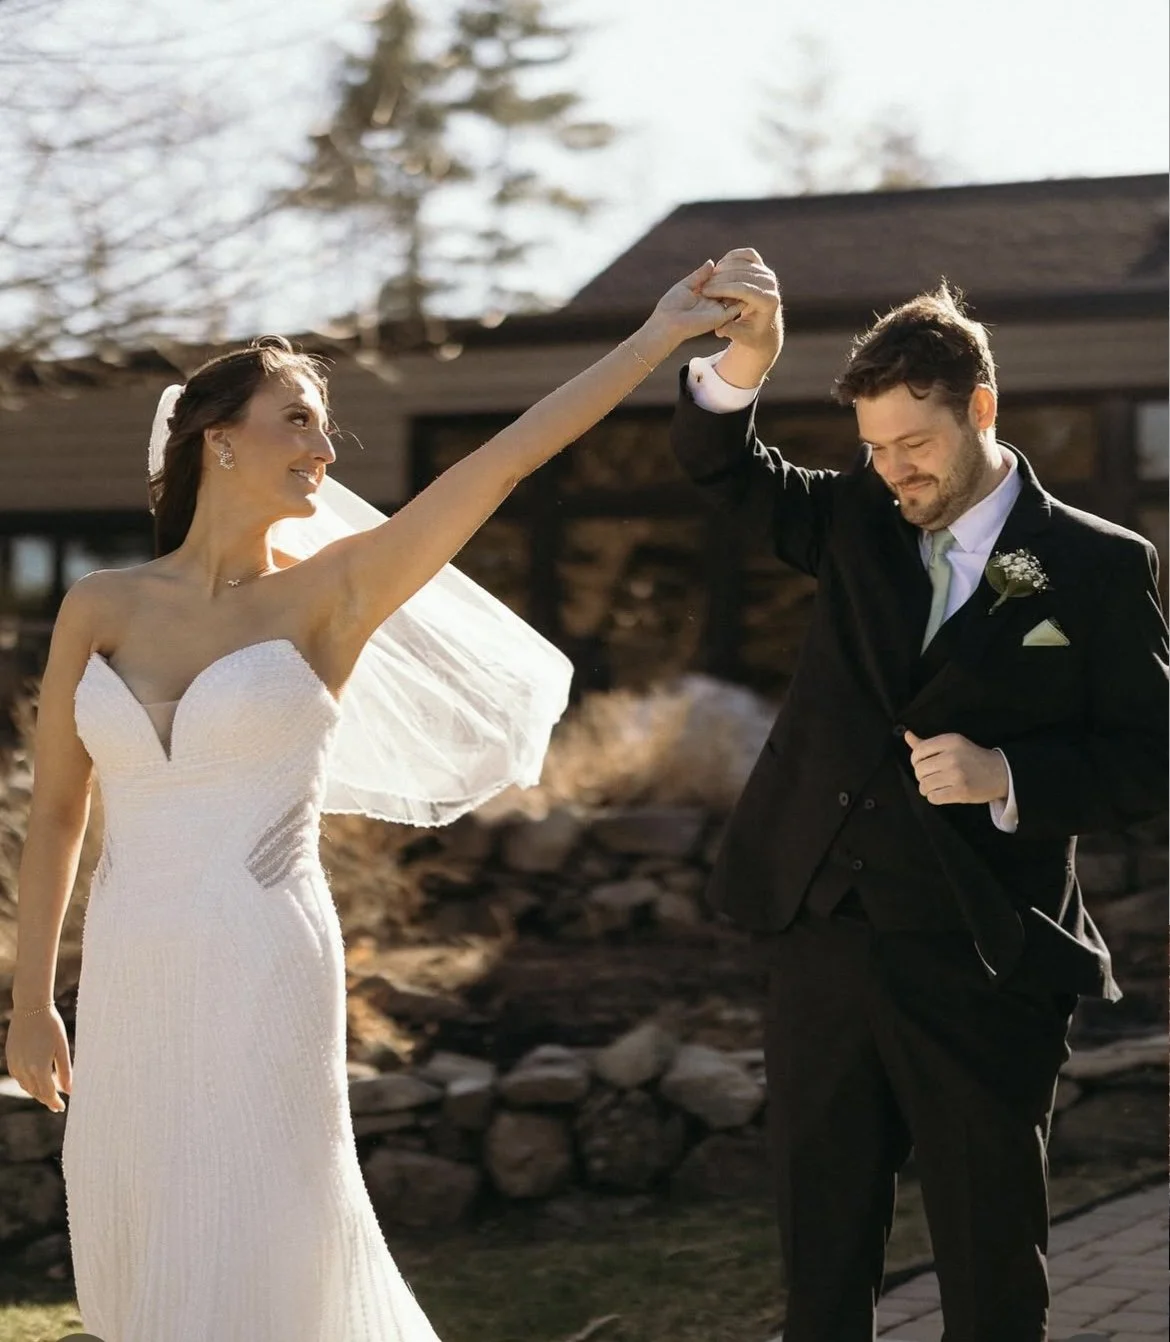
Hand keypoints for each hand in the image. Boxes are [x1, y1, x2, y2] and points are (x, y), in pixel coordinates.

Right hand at [4, 1007, 70, 1111]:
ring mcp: (15, 1064)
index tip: (61, 1108)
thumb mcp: (62, 1048)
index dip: (54, 1102)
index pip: (47, 1093)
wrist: (31, 1009)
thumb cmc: (51, 1026)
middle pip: (36, 1092)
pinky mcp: (11, 1058)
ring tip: (48, 1095)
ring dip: (37, 1092)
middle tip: (57, 1105)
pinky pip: (19, 1077)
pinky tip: (36, 1081)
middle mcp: (24, 1069)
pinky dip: (28, 1083)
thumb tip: (70, 1091)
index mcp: (39, 1068)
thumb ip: (66, 1071)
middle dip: (47, 1100)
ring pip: (26, 1086)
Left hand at [641, 260, 744, 356]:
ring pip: (737, 295)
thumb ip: (700, 275)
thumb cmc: (671, 305)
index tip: (729, 260)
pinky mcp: (722, 317)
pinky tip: (742, 283)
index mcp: (705, 294)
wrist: (668, 322)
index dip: (726, 270)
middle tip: (735, 265)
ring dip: (739, 283)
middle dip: (734, 275)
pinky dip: (742, 295)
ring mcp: (719, 310)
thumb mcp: (686, 285)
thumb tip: (712, 261)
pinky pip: (738, 306)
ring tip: (740, 272)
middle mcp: (714, 302)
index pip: (722, 280)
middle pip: (731, 286)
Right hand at [698, 248, 782, 387]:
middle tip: (702, 285)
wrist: (766, 327)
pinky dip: (732, 257)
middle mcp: (771, 284)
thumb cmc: (752, 335)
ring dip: (723, 268)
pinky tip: (719, 266)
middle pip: (742, 274)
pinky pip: (746, 255)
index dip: (722, 289)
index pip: (744, 289)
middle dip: (719, 279)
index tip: (705, 292)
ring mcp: (768, 273)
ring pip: (743, 262)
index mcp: (769, 301)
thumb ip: (731, 332)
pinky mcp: (763, 266)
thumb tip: (719, 329)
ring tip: (708, 278)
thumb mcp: (742, 338)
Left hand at [905, 730, 1009, 805]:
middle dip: (922, 776)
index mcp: (950, 741)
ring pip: (924, 785)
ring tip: (937, 786)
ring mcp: (957, 774)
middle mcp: (952, 756)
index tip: (923, 765)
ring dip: (927, 788)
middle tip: (932, 777)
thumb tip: (906, 735)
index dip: (915, 761)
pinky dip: (934, 797)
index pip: (918, 752)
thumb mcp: (952, 745)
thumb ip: (927, 743)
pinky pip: (933, 798)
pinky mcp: (961, 791)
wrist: (1001, 773)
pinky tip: (942, 793)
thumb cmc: (972, 758)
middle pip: (919, 770)